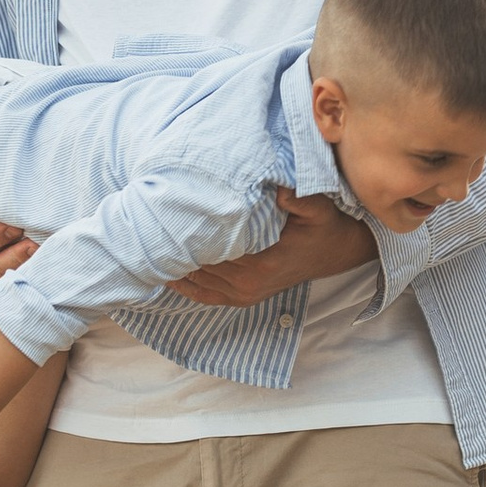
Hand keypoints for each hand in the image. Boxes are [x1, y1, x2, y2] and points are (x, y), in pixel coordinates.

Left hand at [171, 187, 373, 307]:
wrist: (333, 252)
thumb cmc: (322, 227)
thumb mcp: (318, 207)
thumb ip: (299, 198)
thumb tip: (278, 189)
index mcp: (261, 261)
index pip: (213, 245)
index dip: (191, 229)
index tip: (169, 213)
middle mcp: (248, 282)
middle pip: (200, 262)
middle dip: (178, 244)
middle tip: (152, 224)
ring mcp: (244, 293)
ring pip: (198, 278)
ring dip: (177, 262)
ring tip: (152, 243)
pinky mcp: (242, 297)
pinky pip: (204, 295)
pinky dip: (184, 285)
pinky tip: (165, 273)